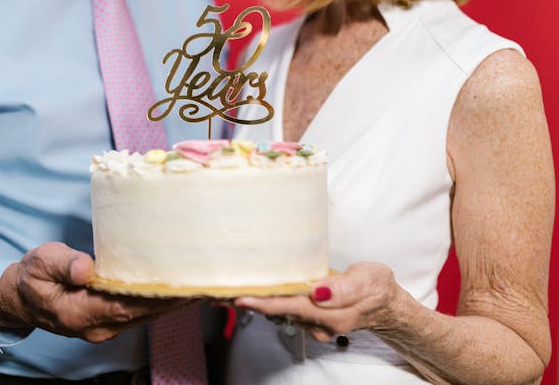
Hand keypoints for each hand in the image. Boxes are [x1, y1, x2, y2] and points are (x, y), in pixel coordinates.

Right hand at [0, 242, 192, 342]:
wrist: (22, 300)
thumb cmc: (32, 278)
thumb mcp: (40, 263)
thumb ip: (63, 264)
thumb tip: (86, 268)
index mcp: (79, 313)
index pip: (124, 306)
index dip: (154, 296)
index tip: (180, 286)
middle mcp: (98, 327)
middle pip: (144, 313)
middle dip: (176, 300)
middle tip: (207, 284)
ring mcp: (107, 327)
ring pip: (148, 315)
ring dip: (176, 303)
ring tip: (206, 286)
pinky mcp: (113, 321)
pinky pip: (144, 313)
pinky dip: (166, 303)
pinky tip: (185, 292)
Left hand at [233, 262, 401, 341]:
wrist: (385, 304)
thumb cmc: (376, 287)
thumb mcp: (367, 280)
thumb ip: (342, 288)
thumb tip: (317, 292)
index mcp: (330, 313)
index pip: (290, 306)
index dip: (264, 303)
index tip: (240, 298)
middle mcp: (317, 322)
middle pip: (277, 311)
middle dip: (248, 303)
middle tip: (217, 293)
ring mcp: (312, 322)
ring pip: (277, 311)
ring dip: (252, 301)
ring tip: (224, 290)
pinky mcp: (308, 316)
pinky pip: (282, 308)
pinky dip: (264, 300)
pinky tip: (248, 292)